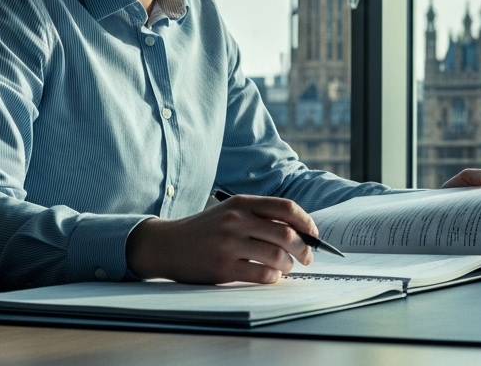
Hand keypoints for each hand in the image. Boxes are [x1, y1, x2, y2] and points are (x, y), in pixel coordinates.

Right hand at [126, 195, 314, 284]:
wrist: (166, 244)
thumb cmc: (204, 229)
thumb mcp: (229, 212)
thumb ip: (259, 216)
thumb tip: (298, 231)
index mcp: (241, 203)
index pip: (285, 207)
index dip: (306, 221)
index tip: (314, 234)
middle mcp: (236, 221)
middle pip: (286, 233)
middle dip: (303, 248)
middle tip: (307, 257)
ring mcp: (228, 244)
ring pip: (276, 255)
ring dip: (288, 265)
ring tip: (286, 267)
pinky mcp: (222, 268)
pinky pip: (261, 274)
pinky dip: (273, 277)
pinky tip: (271, 276)